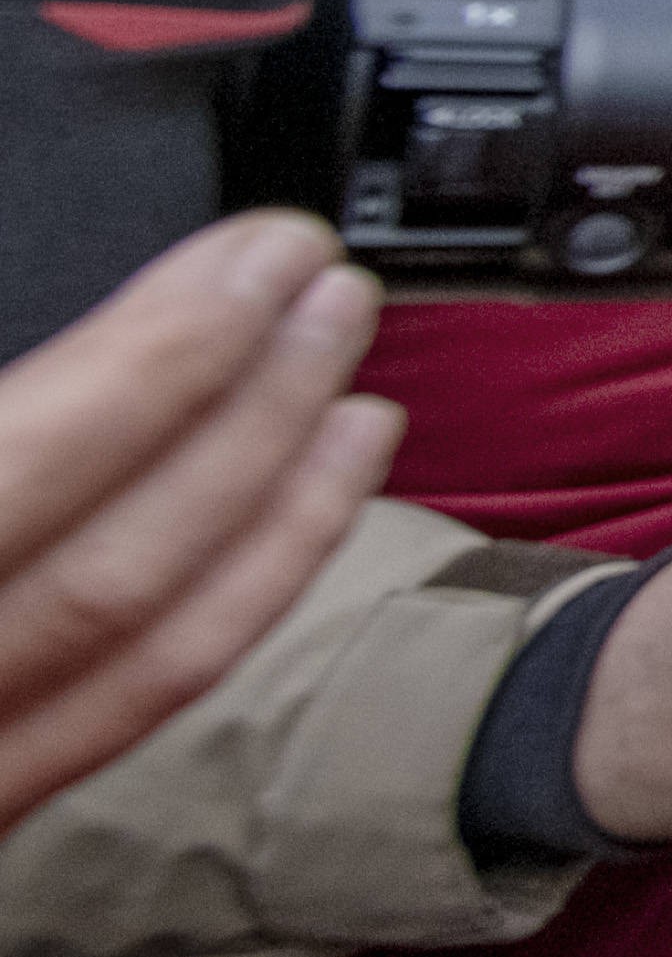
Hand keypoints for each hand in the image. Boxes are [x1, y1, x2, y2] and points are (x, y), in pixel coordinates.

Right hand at [0, 214, 395, 830]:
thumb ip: (9, 428)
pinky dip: (238, 590)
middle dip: (248, 412)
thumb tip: (105, 358)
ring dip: (273, 494)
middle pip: (117, 564)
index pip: (31, 466)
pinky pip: (134, 701)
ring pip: (147, 643)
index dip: (162, 357)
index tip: (259, 255)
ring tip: (352, 372)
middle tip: (332, 291)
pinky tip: (310, 498)